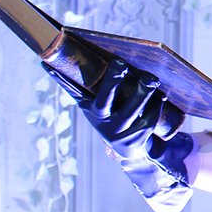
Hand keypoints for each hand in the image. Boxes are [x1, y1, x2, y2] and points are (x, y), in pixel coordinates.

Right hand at [44, 59, 192, 211]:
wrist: (128, 150)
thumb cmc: (111, 116)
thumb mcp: (96, 105)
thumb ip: (85, 86)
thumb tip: (54, 63)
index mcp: (90, 109)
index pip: (73, 91)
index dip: (61, 79)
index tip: (50, 62)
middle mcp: (101, 121)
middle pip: (104, 100)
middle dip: (112, 80)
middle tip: (120, 63)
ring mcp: (119, 130)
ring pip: (132, 109)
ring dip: (143, 92)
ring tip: (151, 79)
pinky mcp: (138, 137)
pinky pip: (150, 118)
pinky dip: (156, 105)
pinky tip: (161, 97)